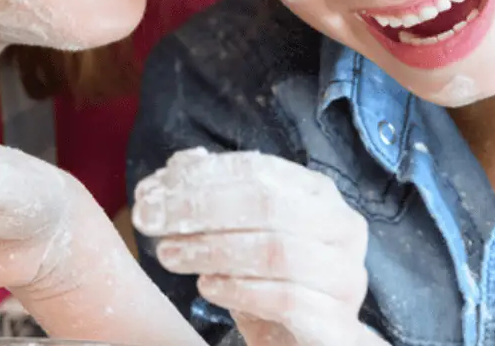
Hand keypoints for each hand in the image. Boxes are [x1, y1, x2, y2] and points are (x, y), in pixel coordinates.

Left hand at [132, 149, 384, 345]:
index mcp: (318, 193)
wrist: (310, 340)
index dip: (201, 177)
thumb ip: (214, 196)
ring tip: (169, 255)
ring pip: (274, 251)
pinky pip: (285, 299)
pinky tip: (206, 287)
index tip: (152, 190)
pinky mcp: (336, 320)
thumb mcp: (241, 233)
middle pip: (266, 205)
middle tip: (150, 220)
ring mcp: (344, 275)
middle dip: (200, 208)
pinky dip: (238, 290)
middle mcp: (340, 227)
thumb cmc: (272, 279)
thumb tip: (178, 165)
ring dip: (211, 250)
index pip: (258, 170)